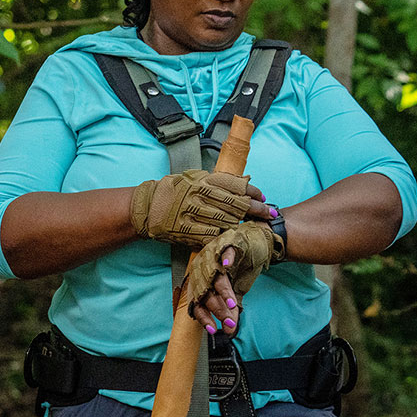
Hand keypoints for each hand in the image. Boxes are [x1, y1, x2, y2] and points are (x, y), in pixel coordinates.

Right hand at [129, 170, 259, 246]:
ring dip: (243, 225)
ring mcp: (192, 214)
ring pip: (227, 221)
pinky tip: (234, 238)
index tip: (263, 198)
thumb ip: (216, 181)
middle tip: (269, 215)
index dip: (253, 192)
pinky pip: (211, 236)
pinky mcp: (186, 231)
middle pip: (236, 204)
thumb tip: (243, 184)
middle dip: (256, 210)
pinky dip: (225, 238)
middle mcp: (199, 195)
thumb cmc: (172, 191)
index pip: (235, 184)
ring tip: (254, 227)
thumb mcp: (193, 178)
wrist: (147, 207)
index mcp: (202, 180)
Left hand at [179, 222, 283, 336]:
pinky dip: (226, 259)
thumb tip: (230, 330)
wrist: (253, 240)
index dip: (204, 317)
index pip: (198, 303)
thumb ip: (231, 310)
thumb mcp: (236, 291)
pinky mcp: (228, 244)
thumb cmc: (241, 267)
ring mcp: (214, 257)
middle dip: (218, 310)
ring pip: (216, 277)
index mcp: (202, 282)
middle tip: (229, 323)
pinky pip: (225, 252)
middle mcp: (204, 270)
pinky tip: (227, 266)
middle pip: (208, 293)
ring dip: (223, 292)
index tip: (212, 330)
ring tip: (231, 305)